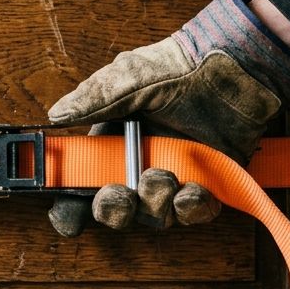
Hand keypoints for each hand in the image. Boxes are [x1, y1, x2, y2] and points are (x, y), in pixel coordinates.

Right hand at [44, 0, 289, 236]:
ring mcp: (175, 177)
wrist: (233, 67)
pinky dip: (191, 207)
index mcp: (114, 143)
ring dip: (155, 203)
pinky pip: (194, 212)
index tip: (68, 221)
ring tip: (164, 177)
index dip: (71, 207)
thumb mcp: (129, 78)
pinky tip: (192, 190)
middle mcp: (141, 165)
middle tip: (120, 194)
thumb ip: (94, 99)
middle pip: (117, 209)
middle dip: (114, 209)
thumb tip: (57, 115)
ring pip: (155, 215)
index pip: (83, 183)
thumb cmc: (180, 67)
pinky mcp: (209, 184)